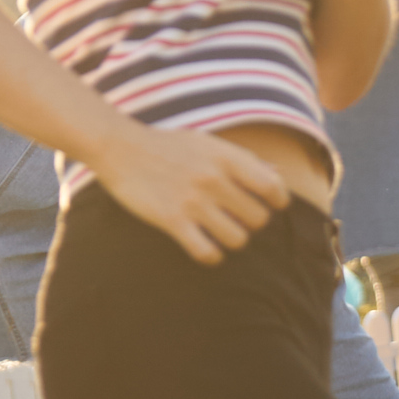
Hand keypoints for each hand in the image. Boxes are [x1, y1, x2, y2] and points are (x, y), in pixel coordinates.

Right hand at [86, 118, 298, 264]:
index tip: (269, 204)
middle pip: (258, 219)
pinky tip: (205, 247)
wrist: (120, 147)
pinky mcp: (172, 220)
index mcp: (225, 156)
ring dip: (231, 239)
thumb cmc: (168, 145)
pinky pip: (207, 252)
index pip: (273, 187)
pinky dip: (211, 256)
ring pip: (237, 239)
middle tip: (236, 218)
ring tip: (220, 232)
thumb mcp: (208, 143)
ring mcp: (193, 201)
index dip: (278, 201)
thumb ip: (244, 159)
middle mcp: (213, 179)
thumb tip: (277, 174)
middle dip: (250, 222)